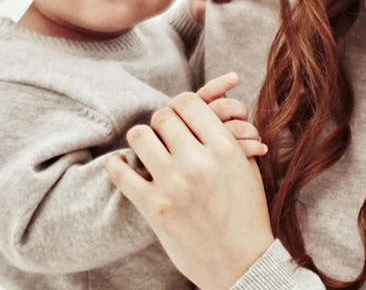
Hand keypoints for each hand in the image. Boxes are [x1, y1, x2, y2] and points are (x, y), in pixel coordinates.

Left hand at [106, 84, 274, 289]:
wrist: (243, 263)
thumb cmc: (248, 211)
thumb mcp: (247, 165)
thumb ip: (228, 134)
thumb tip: (211, 106)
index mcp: (224, 147)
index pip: (188, 102)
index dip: (181, 105)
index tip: (181, 116)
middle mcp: (197, 161)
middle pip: (163, 116)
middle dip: (163, 122)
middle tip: (166, 133)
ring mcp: (174, 185)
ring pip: (140, 136)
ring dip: (143, 139)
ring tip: (148, 147)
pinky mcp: (155, 209)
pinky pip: (121, 174)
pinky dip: (116, 164)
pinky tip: (122, 162)